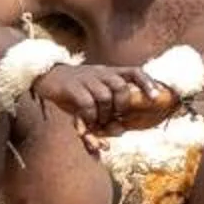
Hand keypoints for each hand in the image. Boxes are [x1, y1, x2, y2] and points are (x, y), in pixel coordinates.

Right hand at [36, 62, 175, 131]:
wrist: (46, 76)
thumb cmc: (75, 89)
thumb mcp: (93, 92)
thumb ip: (107, 108)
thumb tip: (120, 131)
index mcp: (110, 73)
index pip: (135, 71)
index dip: (147, 83)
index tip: (156, 97)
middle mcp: (101, 73)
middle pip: (121, 87)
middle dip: (122, 105)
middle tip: (116, 118)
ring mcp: (86, 79)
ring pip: (105, 96)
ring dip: (105, 114)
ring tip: (99, 123)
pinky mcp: (71, 87)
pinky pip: (86, 103)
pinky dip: (90, 116)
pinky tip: (88, 123)